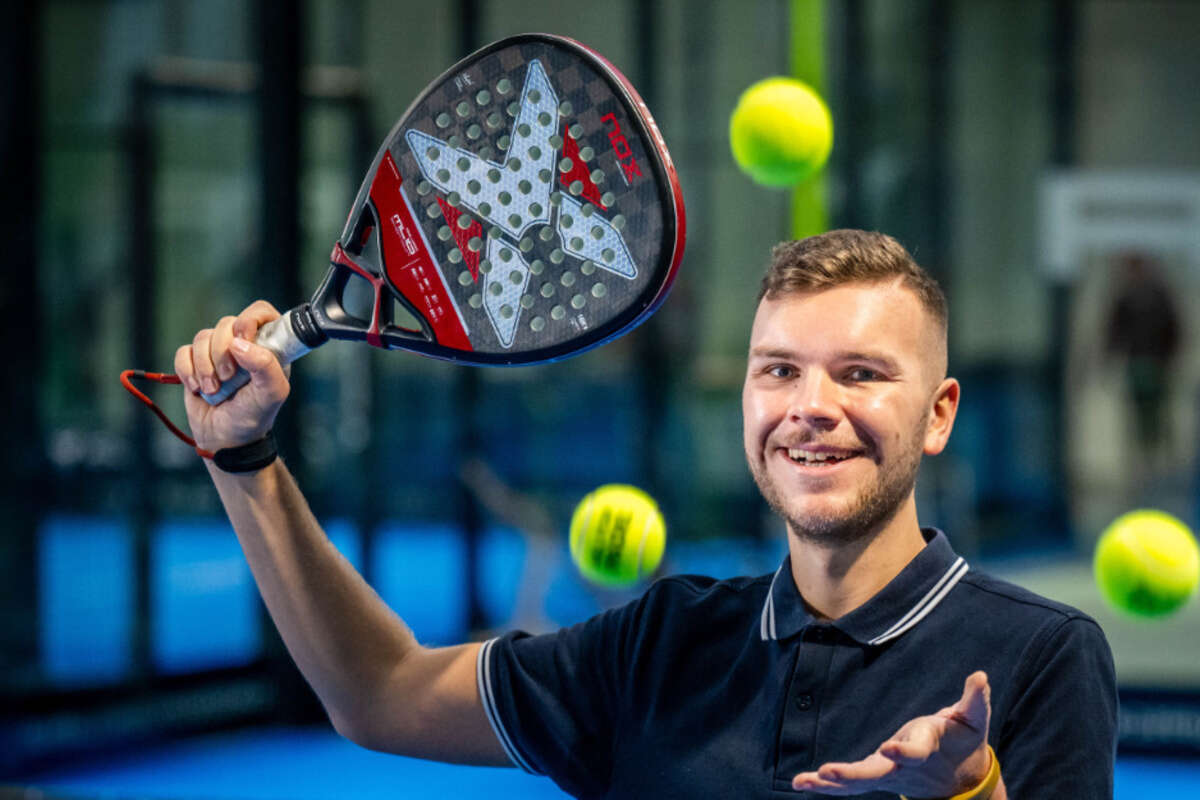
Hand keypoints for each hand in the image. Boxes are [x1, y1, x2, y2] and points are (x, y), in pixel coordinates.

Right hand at [174, 300, 290, 452]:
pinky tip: (197, 388)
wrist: (225, 439)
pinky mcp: (195, 363)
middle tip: (229, 377)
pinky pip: (183, 351)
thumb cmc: (254, 417)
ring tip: (213, 390)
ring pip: (203, 337)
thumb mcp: (272, 394)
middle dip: (223, 352)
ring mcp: (218, 353)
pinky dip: (187, 370)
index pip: (260, 312)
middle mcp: (244, 345)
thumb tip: (238, 343)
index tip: (243, 340)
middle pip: (227, 323)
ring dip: (205, 366)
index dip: (250, 320)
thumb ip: (266, 365)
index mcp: (268, 347)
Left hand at [791, 671, 995, 796]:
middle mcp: (903, 767)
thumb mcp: (973, 720)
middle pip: (876, 774)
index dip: (902, 752)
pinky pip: (848, 784)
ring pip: (857, 783)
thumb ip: (975, 700)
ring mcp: (888, 774)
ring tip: (802, 781)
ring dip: (829, 783)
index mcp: (926, 749)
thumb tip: (980, 676)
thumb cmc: (963, 740)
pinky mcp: (875, 775)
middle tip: (828, 772)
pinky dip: (824, 784)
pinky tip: (800, 783)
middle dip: (852, 774)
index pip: (913, 752)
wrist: (961, 779)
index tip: (887, 748)